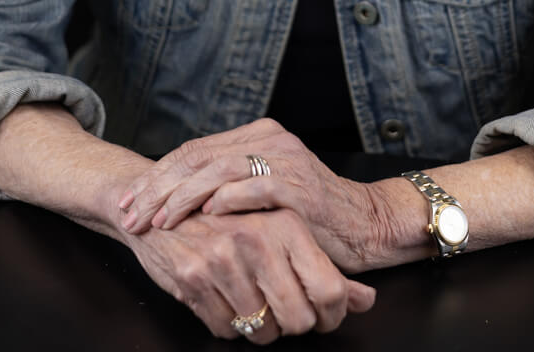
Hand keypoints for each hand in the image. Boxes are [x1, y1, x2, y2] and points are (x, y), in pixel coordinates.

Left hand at [118, 119, 394, 271]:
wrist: (364, 224)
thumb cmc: (308, 215)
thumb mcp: (264, 191)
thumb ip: (229, 184)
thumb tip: (173, 198)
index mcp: (256, 135)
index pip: (194, 150)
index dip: (158, 176)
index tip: (130, 202)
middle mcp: (268, 139)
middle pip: (198, 157)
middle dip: (158, 188)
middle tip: (131, 214)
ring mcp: (284, 159)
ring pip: (218, 170)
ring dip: (182, 198)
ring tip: (157, 221)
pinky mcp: (298, 185)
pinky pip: (254, 188)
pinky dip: (226, 200)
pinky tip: (204, 217)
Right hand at [123, 204, 375, 340]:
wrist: (166, 202)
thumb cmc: (231, 220)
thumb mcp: (281, 233)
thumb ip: (325, 268)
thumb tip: (367, 299)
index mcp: (286, 222)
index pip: (329, 290)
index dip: (331, 316)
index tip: (323, 318)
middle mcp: (257, 237)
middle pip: (298, 318)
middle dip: (292, 326)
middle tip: (283, 315)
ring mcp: (223, 258)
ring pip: (260, 330)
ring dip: (258, 328)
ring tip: (250, 302)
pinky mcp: (192, 276)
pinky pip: (224, 330)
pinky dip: (227, 324)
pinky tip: (222, 298)